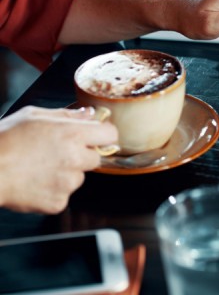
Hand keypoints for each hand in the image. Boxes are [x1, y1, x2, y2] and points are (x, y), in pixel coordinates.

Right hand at [0, 106, 117, 213]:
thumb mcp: (33, 116)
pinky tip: (34, 182)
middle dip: (82, 156)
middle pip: (96, 159)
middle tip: (56, 153)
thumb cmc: (5, 140)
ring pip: (79, 178)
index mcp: (73, 134)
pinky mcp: (58, 202)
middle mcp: (75, 159)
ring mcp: (68, 183)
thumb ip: (66, 115)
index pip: (110, 134)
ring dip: (66, 174)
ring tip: (38, 168)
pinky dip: (52, 191)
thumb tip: (89, 114)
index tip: (96, 137)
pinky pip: (63, 195)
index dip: (103, 135)